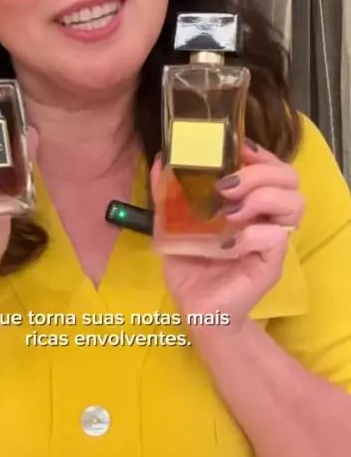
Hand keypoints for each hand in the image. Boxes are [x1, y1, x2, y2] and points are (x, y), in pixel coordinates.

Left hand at [151, 139, 304, 333]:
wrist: (194, 307)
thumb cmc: (190, 263)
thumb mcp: (171, 222)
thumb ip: (167, 192)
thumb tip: (161, 158)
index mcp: (248, 200)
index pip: (272, 165)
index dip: (259, 153)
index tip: (235, 150)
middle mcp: (266, 216)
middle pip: (289, 177)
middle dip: (260, 171)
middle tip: (226, 186)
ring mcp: (272, 240)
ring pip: (294, 203)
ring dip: (262, 197)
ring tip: (231, 211)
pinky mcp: (270, 265)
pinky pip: (276, 238)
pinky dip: (252, 234)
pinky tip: (229, 244)